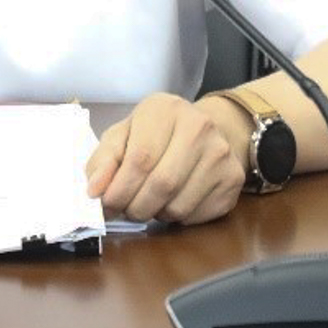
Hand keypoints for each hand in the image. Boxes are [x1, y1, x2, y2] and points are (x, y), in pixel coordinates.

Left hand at [85, 93, 245, 224]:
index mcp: (165, 109)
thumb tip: (94, 190)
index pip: (140, 159)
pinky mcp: (233, 180)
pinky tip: (172, 200)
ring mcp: (221, 154)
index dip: (118, 189)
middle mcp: (199, 126)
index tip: (105, 204)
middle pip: (161, 184)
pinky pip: (196, 215)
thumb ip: (104, 160)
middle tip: (125, 210)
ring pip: (178, 205)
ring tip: (149, 201)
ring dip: (155, 214)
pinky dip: (176, 218)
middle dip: (135, 207)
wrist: (207, 131)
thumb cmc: (156, 134)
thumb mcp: (124, 135)